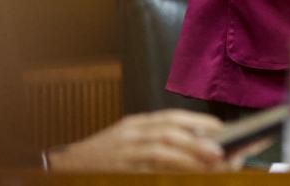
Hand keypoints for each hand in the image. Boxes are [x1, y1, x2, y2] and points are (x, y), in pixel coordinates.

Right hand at [48, 109, 227, 171]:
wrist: (64, 168)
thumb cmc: (100, 159)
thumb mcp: (127, 143)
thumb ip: (154, 143)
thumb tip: (193, 148)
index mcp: (135, 124)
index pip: (171, 117)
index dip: (198, 122)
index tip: (221, 128)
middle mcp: (131, 132)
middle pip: (171, 128)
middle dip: (201, 137)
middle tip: (225, 147)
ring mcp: (125, 149)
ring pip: (163, 144)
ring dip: (192, 151)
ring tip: (214, 158)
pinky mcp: (122, 166)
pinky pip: (152, 164)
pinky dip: (174, 166)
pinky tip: (188, 172)